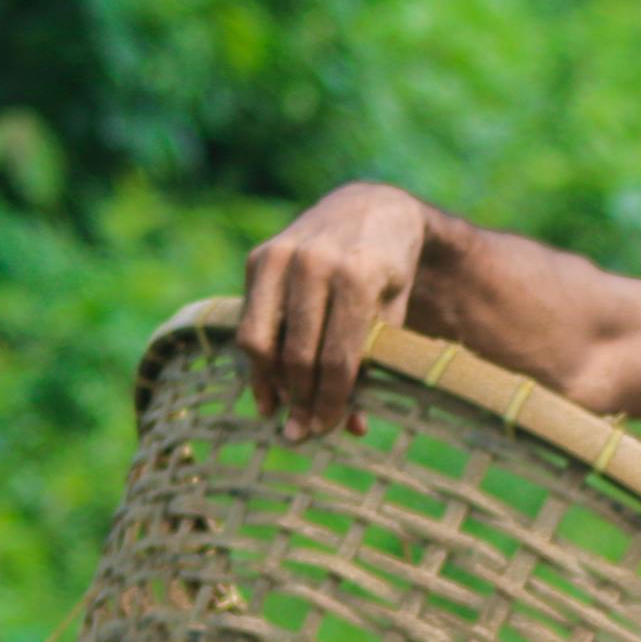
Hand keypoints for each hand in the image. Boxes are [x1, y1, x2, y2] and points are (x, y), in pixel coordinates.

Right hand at [236, 182, 433, 438]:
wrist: (369, 209)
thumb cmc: (388, 272)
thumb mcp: (392, 314)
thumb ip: (373, 364)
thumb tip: (352, 426)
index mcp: (357, 276)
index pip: (337, 357)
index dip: (330, 401)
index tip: (325, 429)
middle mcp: (315, 263)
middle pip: (298, 354)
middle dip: (300, 400)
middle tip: (301, 432)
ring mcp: (282, 257)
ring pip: (262, 341)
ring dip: (271, 384)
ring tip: (281, 411)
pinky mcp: (259, 257)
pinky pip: (249, 321)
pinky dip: (256, 359)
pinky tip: (266, 386)